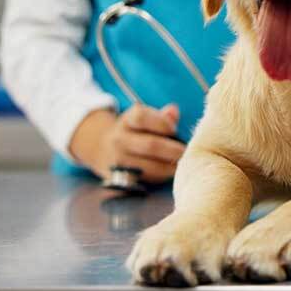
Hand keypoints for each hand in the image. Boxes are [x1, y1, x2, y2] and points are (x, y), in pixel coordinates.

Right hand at [69, 103, 184, 182]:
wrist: (103, 149)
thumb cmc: (135, 132)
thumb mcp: (145, 118)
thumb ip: (161, 116)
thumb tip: (173, 111)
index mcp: (127, 120)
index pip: (142, 117)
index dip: (163, 123)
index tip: (175, 130)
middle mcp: (120, 139)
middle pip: (150, 145)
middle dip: (174, 150)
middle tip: (187, 152)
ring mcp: (118, 160)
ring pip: (150, 166)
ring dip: (170, 167)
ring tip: (183, 164)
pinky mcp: (119, 178)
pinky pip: (144, 180)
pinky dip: (160, 177)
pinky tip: (169, 173)